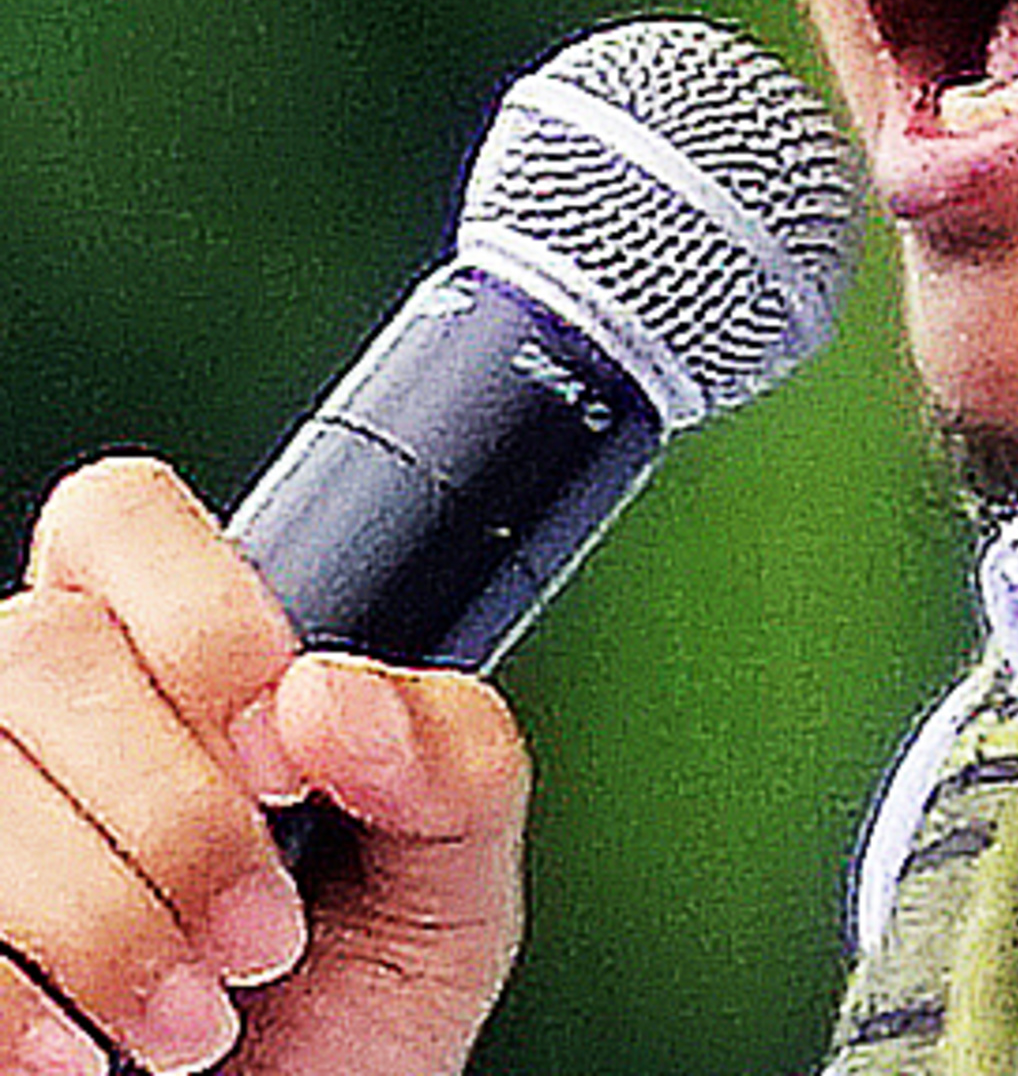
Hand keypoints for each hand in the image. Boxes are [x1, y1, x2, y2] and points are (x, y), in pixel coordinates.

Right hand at [0, 456, 525, 1075]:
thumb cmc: (352, 1011)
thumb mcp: (450, 880)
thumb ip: (452, 759)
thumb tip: (332, 692)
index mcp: (177, 657)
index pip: (123, 518)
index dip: (199, 615)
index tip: (283, 751)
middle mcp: (49, 713)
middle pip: (46, 650)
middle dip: (174, 810)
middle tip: (265, 932)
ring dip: (103, 917)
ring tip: (198, 1019)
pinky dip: (16, 993)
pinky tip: (81, 1054)